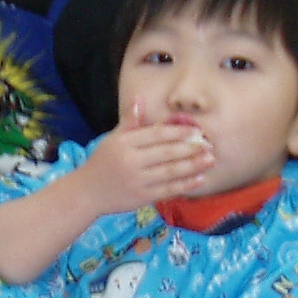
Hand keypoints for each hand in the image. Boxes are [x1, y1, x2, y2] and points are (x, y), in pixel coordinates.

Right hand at [76, 98, 213, 215]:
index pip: (156, 135)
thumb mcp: (112, 139)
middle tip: (209, 145)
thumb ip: (129, 122)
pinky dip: (185, 185)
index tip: (196, 131)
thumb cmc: (102, 163)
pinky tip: (200, 179)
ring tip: (210, 160)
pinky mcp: (141, 198)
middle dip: (191, 148)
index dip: (178, 132)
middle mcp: (131, 161)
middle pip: (166, 153)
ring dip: (193, 166)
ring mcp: (137, 181)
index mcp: (124, 143)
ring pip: (170, 172)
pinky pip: (168, 190)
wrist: (86, 193)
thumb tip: (138, 99)